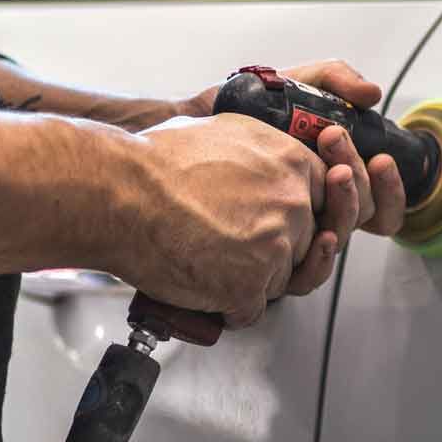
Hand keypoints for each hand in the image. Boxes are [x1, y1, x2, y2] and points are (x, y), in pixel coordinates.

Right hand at [122, 114, 326, 326]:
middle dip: (273, 250)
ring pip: (280, 280)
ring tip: (212, 265)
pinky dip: (228, 309)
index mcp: (291, 163)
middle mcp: (293, 204)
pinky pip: (251, 311)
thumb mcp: (224, 130)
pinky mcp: (250, 286)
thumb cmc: (154, 162)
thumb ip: (261, 150)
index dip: (297, 215)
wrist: (118, 193)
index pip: (322, 199)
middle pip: (304, 243)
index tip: (279, 224)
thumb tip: (267, 161)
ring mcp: (276, 248)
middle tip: (235, 246)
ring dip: (250, 280)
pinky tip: (207, 293)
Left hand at [184, 60, 406, 238]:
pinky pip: (307, 275)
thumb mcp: (298, 83)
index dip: (391, 188)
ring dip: (346, 206)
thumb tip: (372, 95)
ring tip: (334, 170)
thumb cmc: (252, 106)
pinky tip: (320, 235)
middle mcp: (320, 209)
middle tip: (336, 140)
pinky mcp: (271, 255)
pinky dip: (321, 258)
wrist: (199, 119)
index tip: (381, 159)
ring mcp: (297, 232)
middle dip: (360, 179)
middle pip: (365, 215)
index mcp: (336, 180)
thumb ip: (336, 79)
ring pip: (340, 238)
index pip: (381, 202)